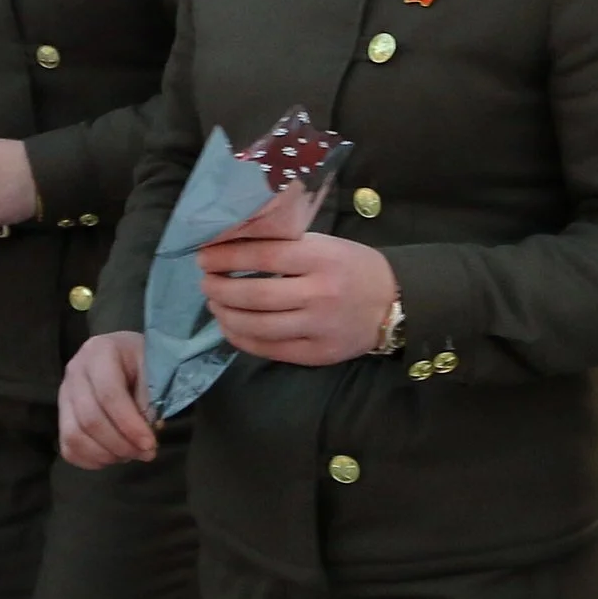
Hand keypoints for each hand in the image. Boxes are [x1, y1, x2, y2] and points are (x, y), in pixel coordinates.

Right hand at [58, 331, 157, 467]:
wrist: (127, 356)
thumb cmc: (143, 362)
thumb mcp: (154, 368)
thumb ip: (151, 397)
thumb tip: (146, 430)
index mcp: (99, 352)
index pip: (108, 394)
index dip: (129, 424)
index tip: (150, 443)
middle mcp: (74, 371)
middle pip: (90, 419)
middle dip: (121, 444)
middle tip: (146, 453)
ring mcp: (64, 394)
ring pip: (74, 436)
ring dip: (106, 454)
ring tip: (130, 453)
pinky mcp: (61, 415)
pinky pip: (68, 447)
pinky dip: (91, 460)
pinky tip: (113, 456)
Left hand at [197, 233, 399, 365]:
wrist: (393, 303)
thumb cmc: (351, 266)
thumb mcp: (324, 244)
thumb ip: (285, 245)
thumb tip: (232, 245)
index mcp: (320, 258)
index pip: (262, 255)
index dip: (227, 256)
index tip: (204, 256)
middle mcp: (319, 294)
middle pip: (255, 294)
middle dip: (220, 288)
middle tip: (205, 282)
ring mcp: (319, 327)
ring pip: (258, 326)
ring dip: (226, 315)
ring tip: (214, 304)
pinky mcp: (318, 354)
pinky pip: (270, 349)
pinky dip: (243, 339)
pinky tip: (230, 327)